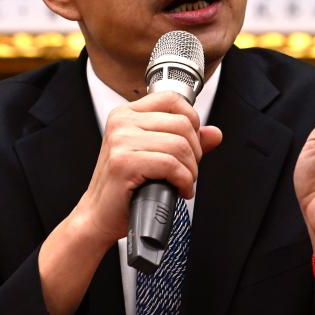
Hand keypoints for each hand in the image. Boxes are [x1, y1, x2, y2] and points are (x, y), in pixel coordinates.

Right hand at [72, 91, 222, 247]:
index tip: (190, 144)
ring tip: (182, 182)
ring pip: (179, 145)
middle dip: (194, 152)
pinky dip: (183, 181)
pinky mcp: (123, 162)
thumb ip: (185, 141)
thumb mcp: (156, 156)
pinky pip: (171, 165)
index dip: (192, 120)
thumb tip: (214, 133)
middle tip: (187, 171)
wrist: (99, 215)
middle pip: (182, 124)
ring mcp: (120, 141)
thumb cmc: (125, 187)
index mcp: (127, 114)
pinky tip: (178, 190)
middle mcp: (121, 122)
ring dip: (190, 170)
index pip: (172, 99)